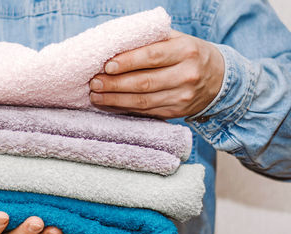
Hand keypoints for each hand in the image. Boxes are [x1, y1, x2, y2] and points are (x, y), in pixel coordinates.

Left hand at [89, 30, 224, 118]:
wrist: (220, 79)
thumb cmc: (190, 54)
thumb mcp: (178, 40)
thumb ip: (152, 40)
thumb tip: (116, 46)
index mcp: (186, 51)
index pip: (153, 56)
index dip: (128, 62)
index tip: (107, 66)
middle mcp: (186, 75)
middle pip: (145, 83)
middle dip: (115, 84)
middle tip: (94, 83)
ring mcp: (182, 97)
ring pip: (143, 102)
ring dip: (116, 99)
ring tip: (96, 96)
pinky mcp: (177, 112)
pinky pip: (147, 112)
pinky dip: (125, 109)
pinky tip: (110, 104)